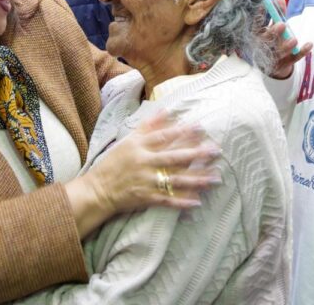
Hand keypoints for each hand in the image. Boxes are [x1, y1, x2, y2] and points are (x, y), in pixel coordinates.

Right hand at [67, 111, 221, 237]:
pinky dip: (182, 202)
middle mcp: (144, 162)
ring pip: (175, 180)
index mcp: (139, 146)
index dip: (183, 132)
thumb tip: (165, 109)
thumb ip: (147, 126)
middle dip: (196, 154)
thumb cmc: (113, 163)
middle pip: (174, 157)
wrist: (97, 190)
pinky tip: (197, 202)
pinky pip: (167, 200)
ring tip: (215, 178)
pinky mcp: (145, 198)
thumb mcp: (127, 140)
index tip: (201, 128)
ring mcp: (145, 181)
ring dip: (197, 179)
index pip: (164, 137)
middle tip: (216, 151)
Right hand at [264, 0, 311, 78]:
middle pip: (267, 41)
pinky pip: (293, 59)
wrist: (272, 65)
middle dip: (274, 33)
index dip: (259, 16)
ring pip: (279, 52)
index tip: (263, 5)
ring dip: (286, 46)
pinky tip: (309, 44)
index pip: (256, 26)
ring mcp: (273, 58)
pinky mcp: (284, 65)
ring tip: (294, 39)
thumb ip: (277, 13)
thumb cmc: (272, 40)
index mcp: (257, 37)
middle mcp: (263, 48)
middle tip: (282, 25)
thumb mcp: (274, 27)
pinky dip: (301, 52)